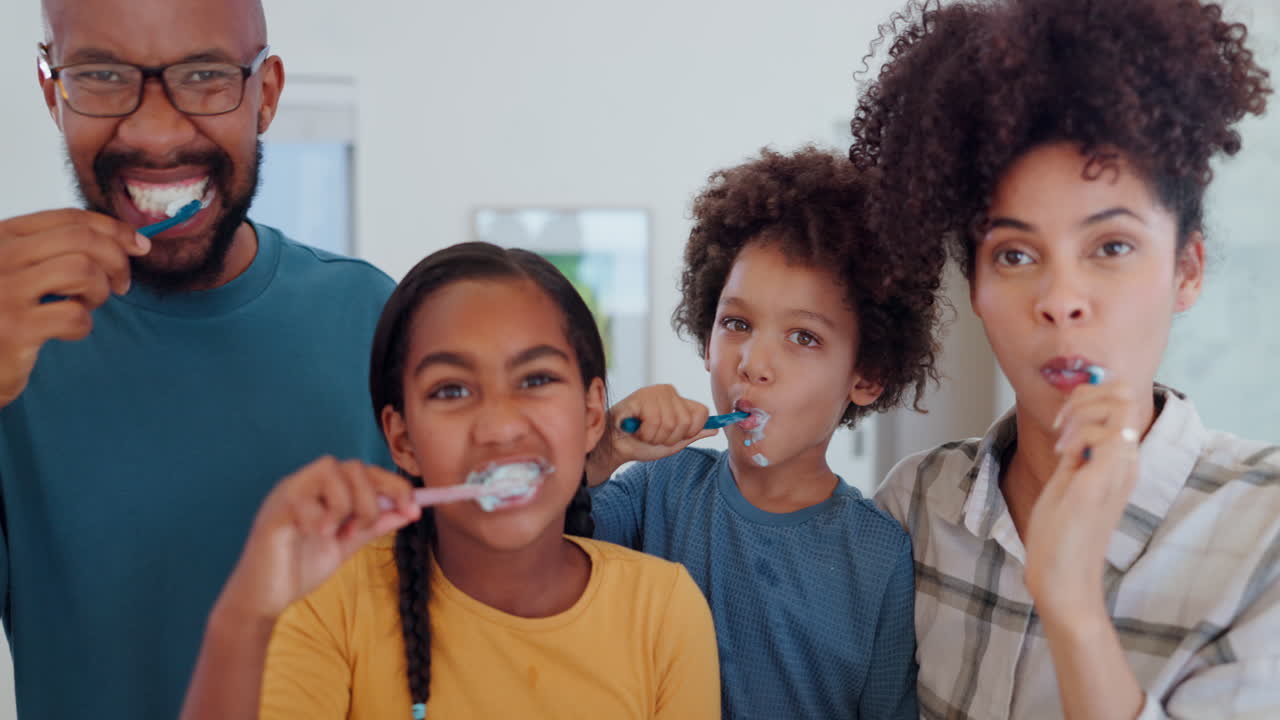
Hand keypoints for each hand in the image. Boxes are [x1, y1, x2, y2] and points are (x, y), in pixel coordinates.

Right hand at [0, 209, 149, 406]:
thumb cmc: (6, 311)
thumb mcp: (24, 268)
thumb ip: (63, 249)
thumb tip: (134, 240)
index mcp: (3, 236)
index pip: (70, 217)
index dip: (115, 229)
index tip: (139, 246)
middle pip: (82, 239)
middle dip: (116, 261)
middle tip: (120, 285)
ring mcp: (3, 292)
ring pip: (82, 270)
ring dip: (98, 291)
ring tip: (85, 305)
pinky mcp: (14, 328)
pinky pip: (75, 315)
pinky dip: (82, 325)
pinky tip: (65, 330)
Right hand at [217, 457, 420, 620]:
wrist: (264, 600)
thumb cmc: (300, 568)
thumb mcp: (347, 544)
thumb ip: (374, 525)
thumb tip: (408, 510)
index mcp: (322, 490)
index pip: (365, 470)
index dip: (394, 486)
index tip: (414, 510)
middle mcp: (304, 484)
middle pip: (351, 465)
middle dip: (371, 498)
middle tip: (364, 529)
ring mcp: (286, 494)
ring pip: (330, 470)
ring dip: (346, 504)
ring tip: (338, 534)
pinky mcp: (273, 513)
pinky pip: (304, 498)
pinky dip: (319, 517)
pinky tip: (315, 536)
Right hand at [611, 384, 717, 461]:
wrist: (617, 445)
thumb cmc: (642, 442)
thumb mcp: (673, 442)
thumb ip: (693, 434)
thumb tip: (717, 428)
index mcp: (679, 400)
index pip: (702, 412)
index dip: (691, 430)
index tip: (674, 435)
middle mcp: (669, 392)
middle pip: (685, 422)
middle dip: (668, 437)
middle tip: (653, 435)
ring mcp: (654, 392)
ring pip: (669, 423)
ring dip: (654, 437)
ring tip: (643, 433)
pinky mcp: (640, 395)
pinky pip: (653, 421)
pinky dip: (644, 433)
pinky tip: (635, 428)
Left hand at [1024, 381, 1141, 621]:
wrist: (1062, 578)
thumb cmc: (1060, 535)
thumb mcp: (1068, 479)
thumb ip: (1076, 450)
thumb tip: (1073, 418)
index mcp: (1119, 461)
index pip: (1122, 401)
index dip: (1088, 396)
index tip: (1061, 421)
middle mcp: (1127, 463)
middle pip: (1125, 396)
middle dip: (1085, 396)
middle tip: (1060, 425)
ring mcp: (1119, 471)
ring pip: (1119, 406)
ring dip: (1080, 412)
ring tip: (1060, 440)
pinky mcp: (1104, 481)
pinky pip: (1107, 432)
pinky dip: (1079, 431)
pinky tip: (1063, 453)